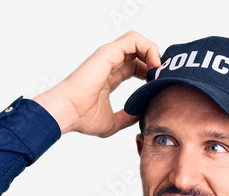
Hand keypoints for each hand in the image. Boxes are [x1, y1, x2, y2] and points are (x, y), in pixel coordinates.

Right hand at [33, 31, 160, 137]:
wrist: (67, 113)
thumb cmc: (81, 118)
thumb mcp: (113, 122)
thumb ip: (127, 117)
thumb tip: (141, 115)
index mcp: (110, 76)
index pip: (135, 66)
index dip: (150, 73)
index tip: (156, 86)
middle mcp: (109, 64)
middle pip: (138, 51)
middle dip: (154, 61)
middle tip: (161, 77)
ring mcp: (108, 56)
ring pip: (137, 40)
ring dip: (153, 51)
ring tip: (158, 69)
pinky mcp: (108, 52)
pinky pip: (134, 39)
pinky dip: (148, 48)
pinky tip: (153, 65)